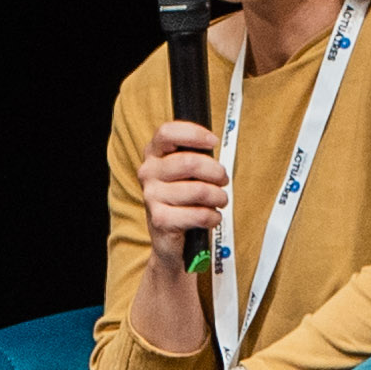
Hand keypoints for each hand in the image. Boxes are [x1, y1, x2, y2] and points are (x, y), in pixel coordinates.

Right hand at [140, 116, 231, 265]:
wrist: (168, 236)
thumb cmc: (182, 199)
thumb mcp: (184, 173)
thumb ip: (194, 155)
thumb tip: (212, 143)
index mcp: (153, 155)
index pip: (167, 132)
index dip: (194, 133)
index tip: (213, 141)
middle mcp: (148, 173)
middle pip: (190, 162)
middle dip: (216, 172)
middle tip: (223, 180)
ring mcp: (151, 196)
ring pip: (200, 190)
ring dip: (219, 197)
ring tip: (219, 201)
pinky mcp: (160, 219)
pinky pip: (200, 214)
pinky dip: (213, 217)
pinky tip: (210, 218)